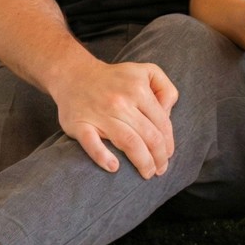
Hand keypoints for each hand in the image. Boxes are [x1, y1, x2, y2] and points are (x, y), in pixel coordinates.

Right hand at [53, 59, 178, 177]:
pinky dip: (102, 157)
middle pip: (148, 135)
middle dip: (158, 157)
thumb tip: (169, 113)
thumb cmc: (116, 78)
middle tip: (160, 170)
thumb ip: (166, 89)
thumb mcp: (147, 72)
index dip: (168, 142)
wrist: (75, 75)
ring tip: (147, 173)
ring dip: (142, 161)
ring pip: (128, 142)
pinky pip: (92, 143)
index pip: (161, 122)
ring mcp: (100, 113)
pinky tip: (114, 167)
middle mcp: (121, 101)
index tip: (168, 155)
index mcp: (139, 89)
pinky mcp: (80, 124)